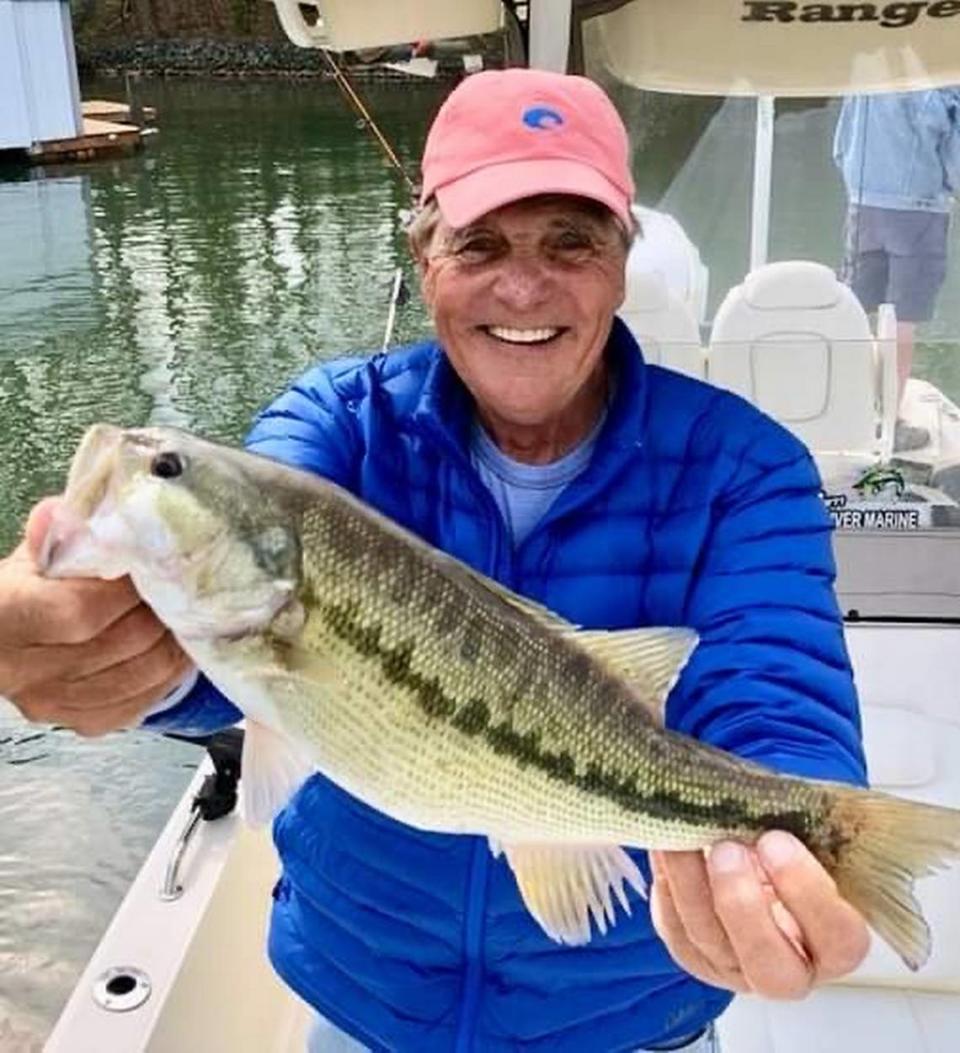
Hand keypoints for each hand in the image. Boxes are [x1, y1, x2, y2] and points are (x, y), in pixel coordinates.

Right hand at [0, 497, 192, 735]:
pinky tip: (177, 649)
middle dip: (162, 612)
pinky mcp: (80, 723)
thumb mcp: (30, 559)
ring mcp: (54, 703)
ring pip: (139, 676)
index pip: (81, 611)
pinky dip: (168, 675)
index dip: (126, 590)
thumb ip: (56, 537)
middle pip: (121, 644)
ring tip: (190, 616)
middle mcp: (25, 671)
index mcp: (6, 619)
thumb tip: (69, 511)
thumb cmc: (21, 593)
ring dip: (176, 643)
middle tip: (186, 588)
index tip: (152, 565)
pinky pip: (139, 703)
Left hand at [650, 831, 869, 997]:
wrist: (761, 867)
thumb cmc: (792, 851)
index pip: (836, 934)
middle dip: (742, 904)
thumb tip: (766, 797)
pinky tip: (666, 851)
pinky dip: (668, 888)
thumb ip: (797, 828)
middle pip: (769, 962)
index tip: (775, 840)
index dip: (806, 891)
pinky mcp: (696, 957)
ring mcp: (738, 969)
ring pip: (710, 941)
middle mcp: (789, 970)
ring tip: (681, 839)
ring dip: (691, 885)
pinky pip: (676, 930)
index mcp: (835, 943)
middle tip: (727, 847)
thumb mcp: (808, 841)